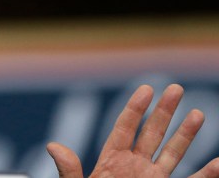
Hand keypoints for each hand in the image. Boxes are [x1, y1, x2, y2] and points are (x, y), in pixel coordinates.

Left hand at [46, 83, 218, 177]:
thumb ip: (69, 169)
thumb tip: (53, 146)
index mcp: (112, 161)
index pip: (125, 128)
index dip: (135, 109)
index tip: (147, 89)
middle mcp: (135, 166)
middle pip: (152, 133)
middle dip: (164, 111)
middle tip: (176, 88)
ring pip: (173, 153)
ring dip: (186, 134)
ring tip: (198, 114)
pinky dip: (207, 173)